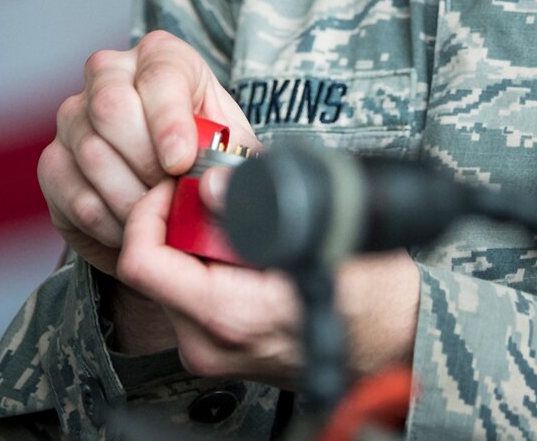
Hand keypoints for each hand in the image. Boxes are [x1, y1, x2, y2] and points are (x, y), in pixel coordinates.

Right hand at [35, 31, 254, 275]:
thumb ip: (235, 167)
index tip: (180, 162)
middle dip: (146, 162)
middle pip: (111, 107)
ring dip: (131, 199)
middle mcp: (109, 74)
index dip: (168, 120)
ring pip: (91, 154)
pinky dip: (109, 222)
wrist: (173, 189)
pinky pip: (74, 194)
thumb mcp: (235, 152)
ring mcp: (74, 117)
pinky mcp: (53, 162)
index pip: (158, 75)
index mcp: (161, 57)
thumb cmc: (208, 155)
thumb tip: (216, 186)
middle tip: (171, 195)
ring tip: (160, 216)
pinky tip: (134, 228)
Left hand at [115, 170, 420, 386]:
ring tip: (229, 221)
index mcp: (229, 315)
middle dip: (175, 221)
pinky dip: (203, 266)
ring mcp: (212, 351)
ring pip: (169, 280)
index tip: (175, 186)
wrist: (394, 341)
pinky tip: (236, 249)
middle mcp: (210, 343)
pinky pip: (188, 297)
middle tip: (209, 194)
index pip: (142, 261)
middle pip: (152, 266)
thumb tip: (210, 184)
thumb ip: (260, 207)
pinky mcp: (218, 350)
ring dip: (190, 243)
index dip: (150, 211)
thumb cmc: (370, 296)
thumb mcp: (325, 235)